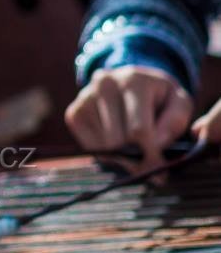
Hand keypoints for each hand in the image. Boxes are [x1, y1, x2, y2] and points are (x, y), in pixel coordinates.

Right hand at [67, 66, 196, 168]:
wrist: (133, 82)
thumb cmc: (160, 97)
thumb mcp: (179, 103)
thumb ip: (175, 122)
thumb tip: (155, 145)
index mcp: (133, 80)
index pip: (138, 130)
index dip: (151, 155)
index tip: (161, 171)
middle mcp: (103, 84)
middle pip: (118, 141)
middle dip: (136, 155)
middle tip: (148, 159)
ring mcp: (85, 97)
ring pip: (103, 147)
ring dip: (122, 154)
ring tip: (134, 144)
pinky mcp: (74, 112)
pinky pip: (90, 147)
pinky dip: (106, 152)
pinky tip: (117, 139)